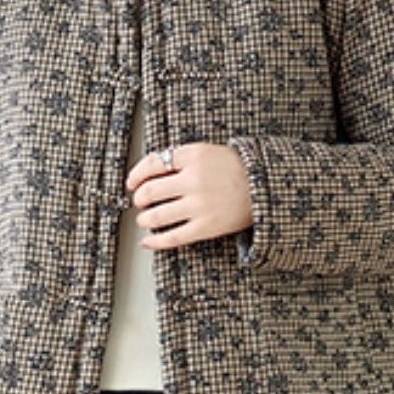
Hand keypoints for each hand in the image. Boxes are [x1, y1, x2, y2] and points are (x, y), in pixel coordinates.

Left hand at [126, 142, 253, 250]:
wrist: (262, 187)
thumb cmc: (233, 169)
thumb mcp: (206, 152)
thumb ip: (179, 159)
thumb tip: (148, 174)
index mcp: (192, 156)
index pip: (152, 164)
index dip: (136, 176)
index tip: (131, 184)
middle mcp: (193, 180)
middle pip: (149, 192)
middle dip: (139, 199)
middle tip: (140, 202)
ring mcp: (198, 205)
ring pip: (155, 216)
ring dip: (144, 220)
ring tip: (145, 219)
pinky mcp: (205, 227)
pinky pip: (172, 237)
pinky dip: (155, 242)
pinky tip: (148, 241)